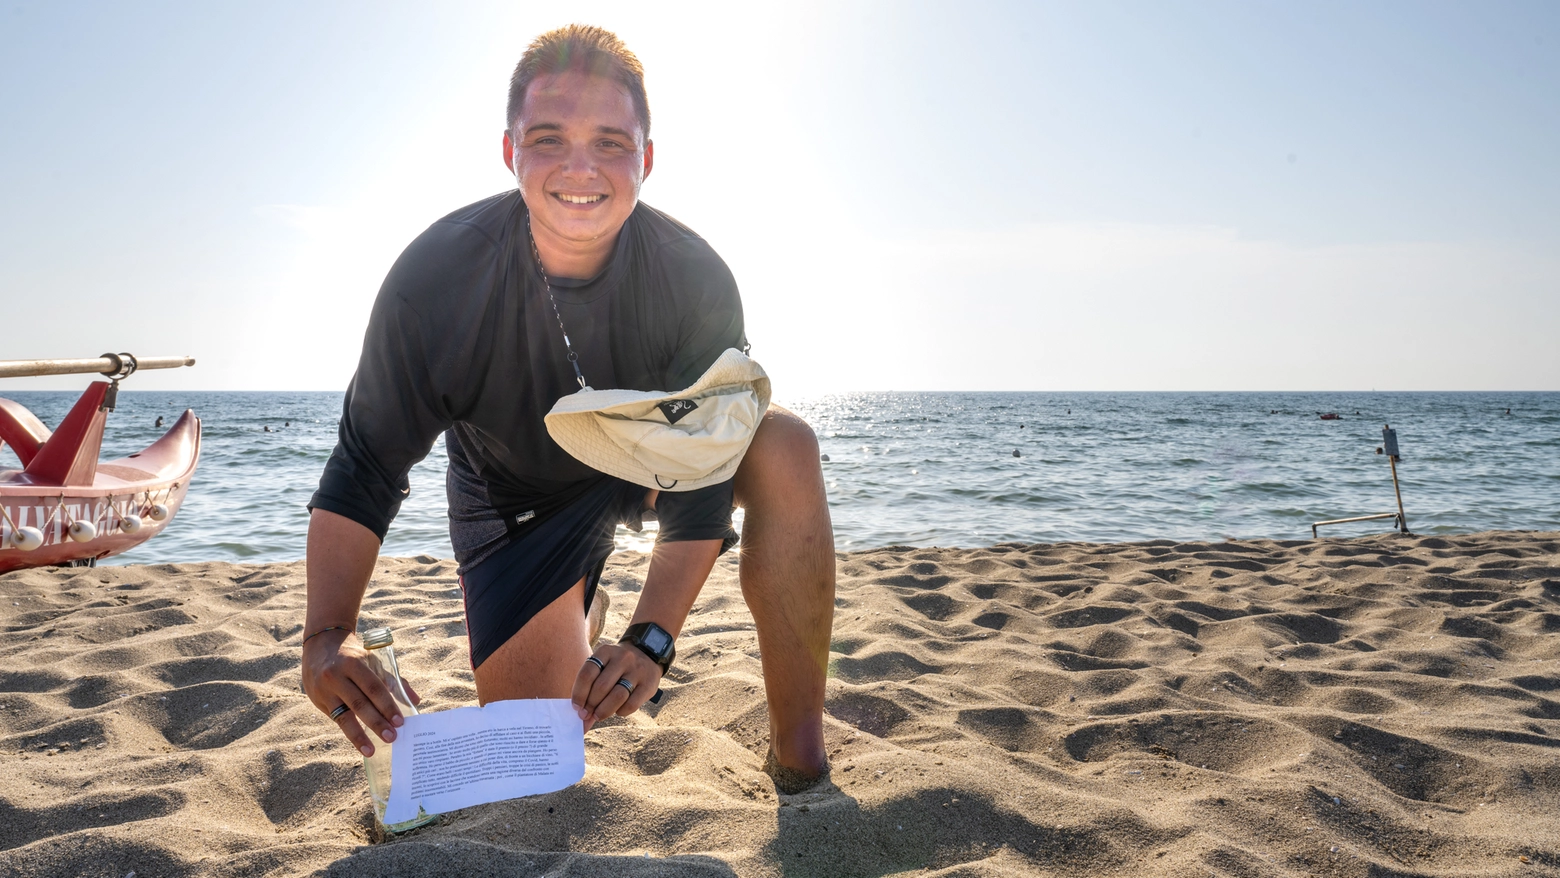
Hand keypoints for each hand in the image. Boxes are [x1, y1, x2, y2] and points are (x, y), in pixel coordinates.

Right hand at [301, 629, 420, 756]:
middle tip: (392, 737)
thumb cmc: (354, 656)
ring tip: (371, 750)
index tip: (400, 722)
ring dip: (359, 736)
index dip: (387, 705)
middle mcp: (336, 676)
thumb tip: (415, 701)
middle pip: (359, 703)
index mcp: (354, 663)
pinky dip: (350, 731)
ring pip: (344, 716)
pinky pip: (336, 719)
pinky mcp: (318, 700)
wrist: (321, 644)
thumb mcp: (373, 661)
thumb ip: (394, 680)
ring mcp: (325, 690)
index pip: (374, 688)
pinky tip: (359, 743)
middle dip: (376, 722)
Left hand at [571, 642, 662, 730]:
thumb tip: (581, 718)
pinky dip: (621, 712)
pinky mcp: (649, 684)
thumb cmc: (617, 666)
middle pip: (601, 686)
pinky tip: (617, 711)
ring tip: (599, 715)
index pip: (587, 673)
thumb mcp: (604, 666)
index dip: (579, 693)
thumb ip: (591, 687)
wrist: (647, 653)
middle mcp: (623, 658)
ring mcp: (637, 670)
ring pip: (617, 696)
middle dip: (591, 705)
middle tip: (587, 714)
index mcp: (605, 652)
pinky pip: (632, 704)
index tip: (576, 707)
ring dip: (604, 710)